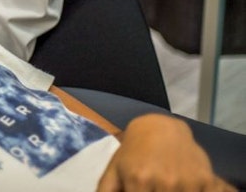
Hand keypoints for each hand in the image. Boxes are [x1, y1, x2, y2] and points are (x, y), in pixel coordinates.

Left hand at [96, 114, 234, 190]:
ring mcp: (188, 181)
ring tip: (165, 187)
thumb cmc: (134, 152)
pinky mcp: (207, 180)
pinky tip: (184, 188)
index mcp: (138, 179)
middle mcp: (165, 182)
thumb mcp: (114, 169)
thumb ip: (106, 191)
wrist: (162, 127)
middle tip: (152, 188)